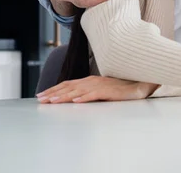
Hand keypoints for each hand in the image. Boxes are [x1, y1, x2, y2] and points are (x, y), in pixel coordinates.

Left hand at [36, 76, 158, 103]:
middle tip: (41, 99)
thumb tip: (74, 99)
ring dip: (65, 96)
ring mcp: (100, 85)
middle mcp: (93, 80)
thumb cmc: (121, 88)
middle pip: (69, 86)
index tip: (42, 95)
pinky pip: (94, 94)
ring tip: (53, 101)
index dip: (54, 89)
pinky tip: (76, 101)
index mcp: (90, 80)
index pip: (68, 84)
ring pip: (78, 90)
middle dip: (54, 93)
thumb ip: (88, 93)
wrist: (139, 84)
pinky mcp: (109, 91)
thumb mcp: (101, 90)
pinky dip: (84, 97)